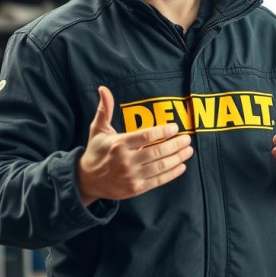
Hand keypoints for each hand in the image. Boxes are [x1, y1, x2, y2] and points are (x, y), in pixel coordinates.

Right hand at [76, 86, 193, 205]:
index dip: (163, 132)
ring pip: (161, 166)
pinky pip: (158, 180)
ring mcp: (132, 176)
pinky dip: (172, 174)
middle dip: (176, 145)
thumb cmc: (95, 152)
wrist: (87, 181)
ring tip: (188, 150)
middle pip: (158, 151)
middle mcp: (126, 161)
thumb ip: (104, 110)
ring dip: (178, 158)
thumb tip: (103, 88)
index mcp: (119, 144)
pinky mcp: (136, 188)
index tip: (175, 127)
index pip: (146, 136)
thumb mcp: (97, 130)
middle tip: (187, 139)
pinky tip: (181, 166)